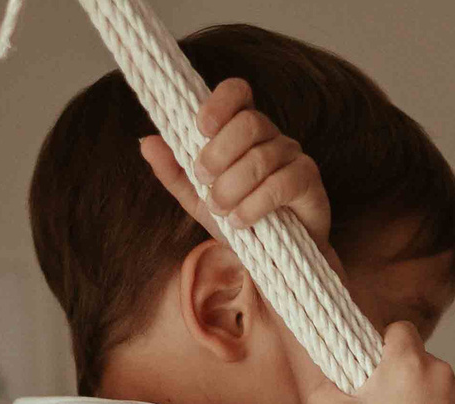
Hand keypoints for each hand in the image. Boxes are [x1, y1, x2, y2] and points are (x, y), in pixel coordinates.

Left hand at [139, 77, 337, 270]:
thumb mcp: (197, 198)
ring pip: (261, 158)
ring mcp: (293, 156)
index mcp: (243, 130)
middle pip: (249, 122)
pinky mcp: (308, 182)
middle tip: (203, 180)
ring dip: (232, 186)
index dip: (220, 103)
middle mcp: (271, 136)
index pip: (237, 92)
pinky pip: (281, 184)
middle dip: (218, 153)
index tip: (200, 127)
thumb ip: (174, 171)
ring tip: (220, 210)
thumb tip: (146, 142)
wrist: (271, 260)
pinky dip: (254, 204)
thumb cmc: (237, 219)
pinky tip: (240, 222)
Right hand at [304, 322, 454, 403]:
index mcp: (407, 361)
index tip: (380, 367)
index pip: (401, 329)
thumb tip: (319, 378)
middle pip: (419, 359)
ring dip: (427, 397)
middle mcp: (440, 368)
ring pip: (439, 383)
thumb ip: (320, 392)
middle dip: (405, 376)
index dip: (388, 343)